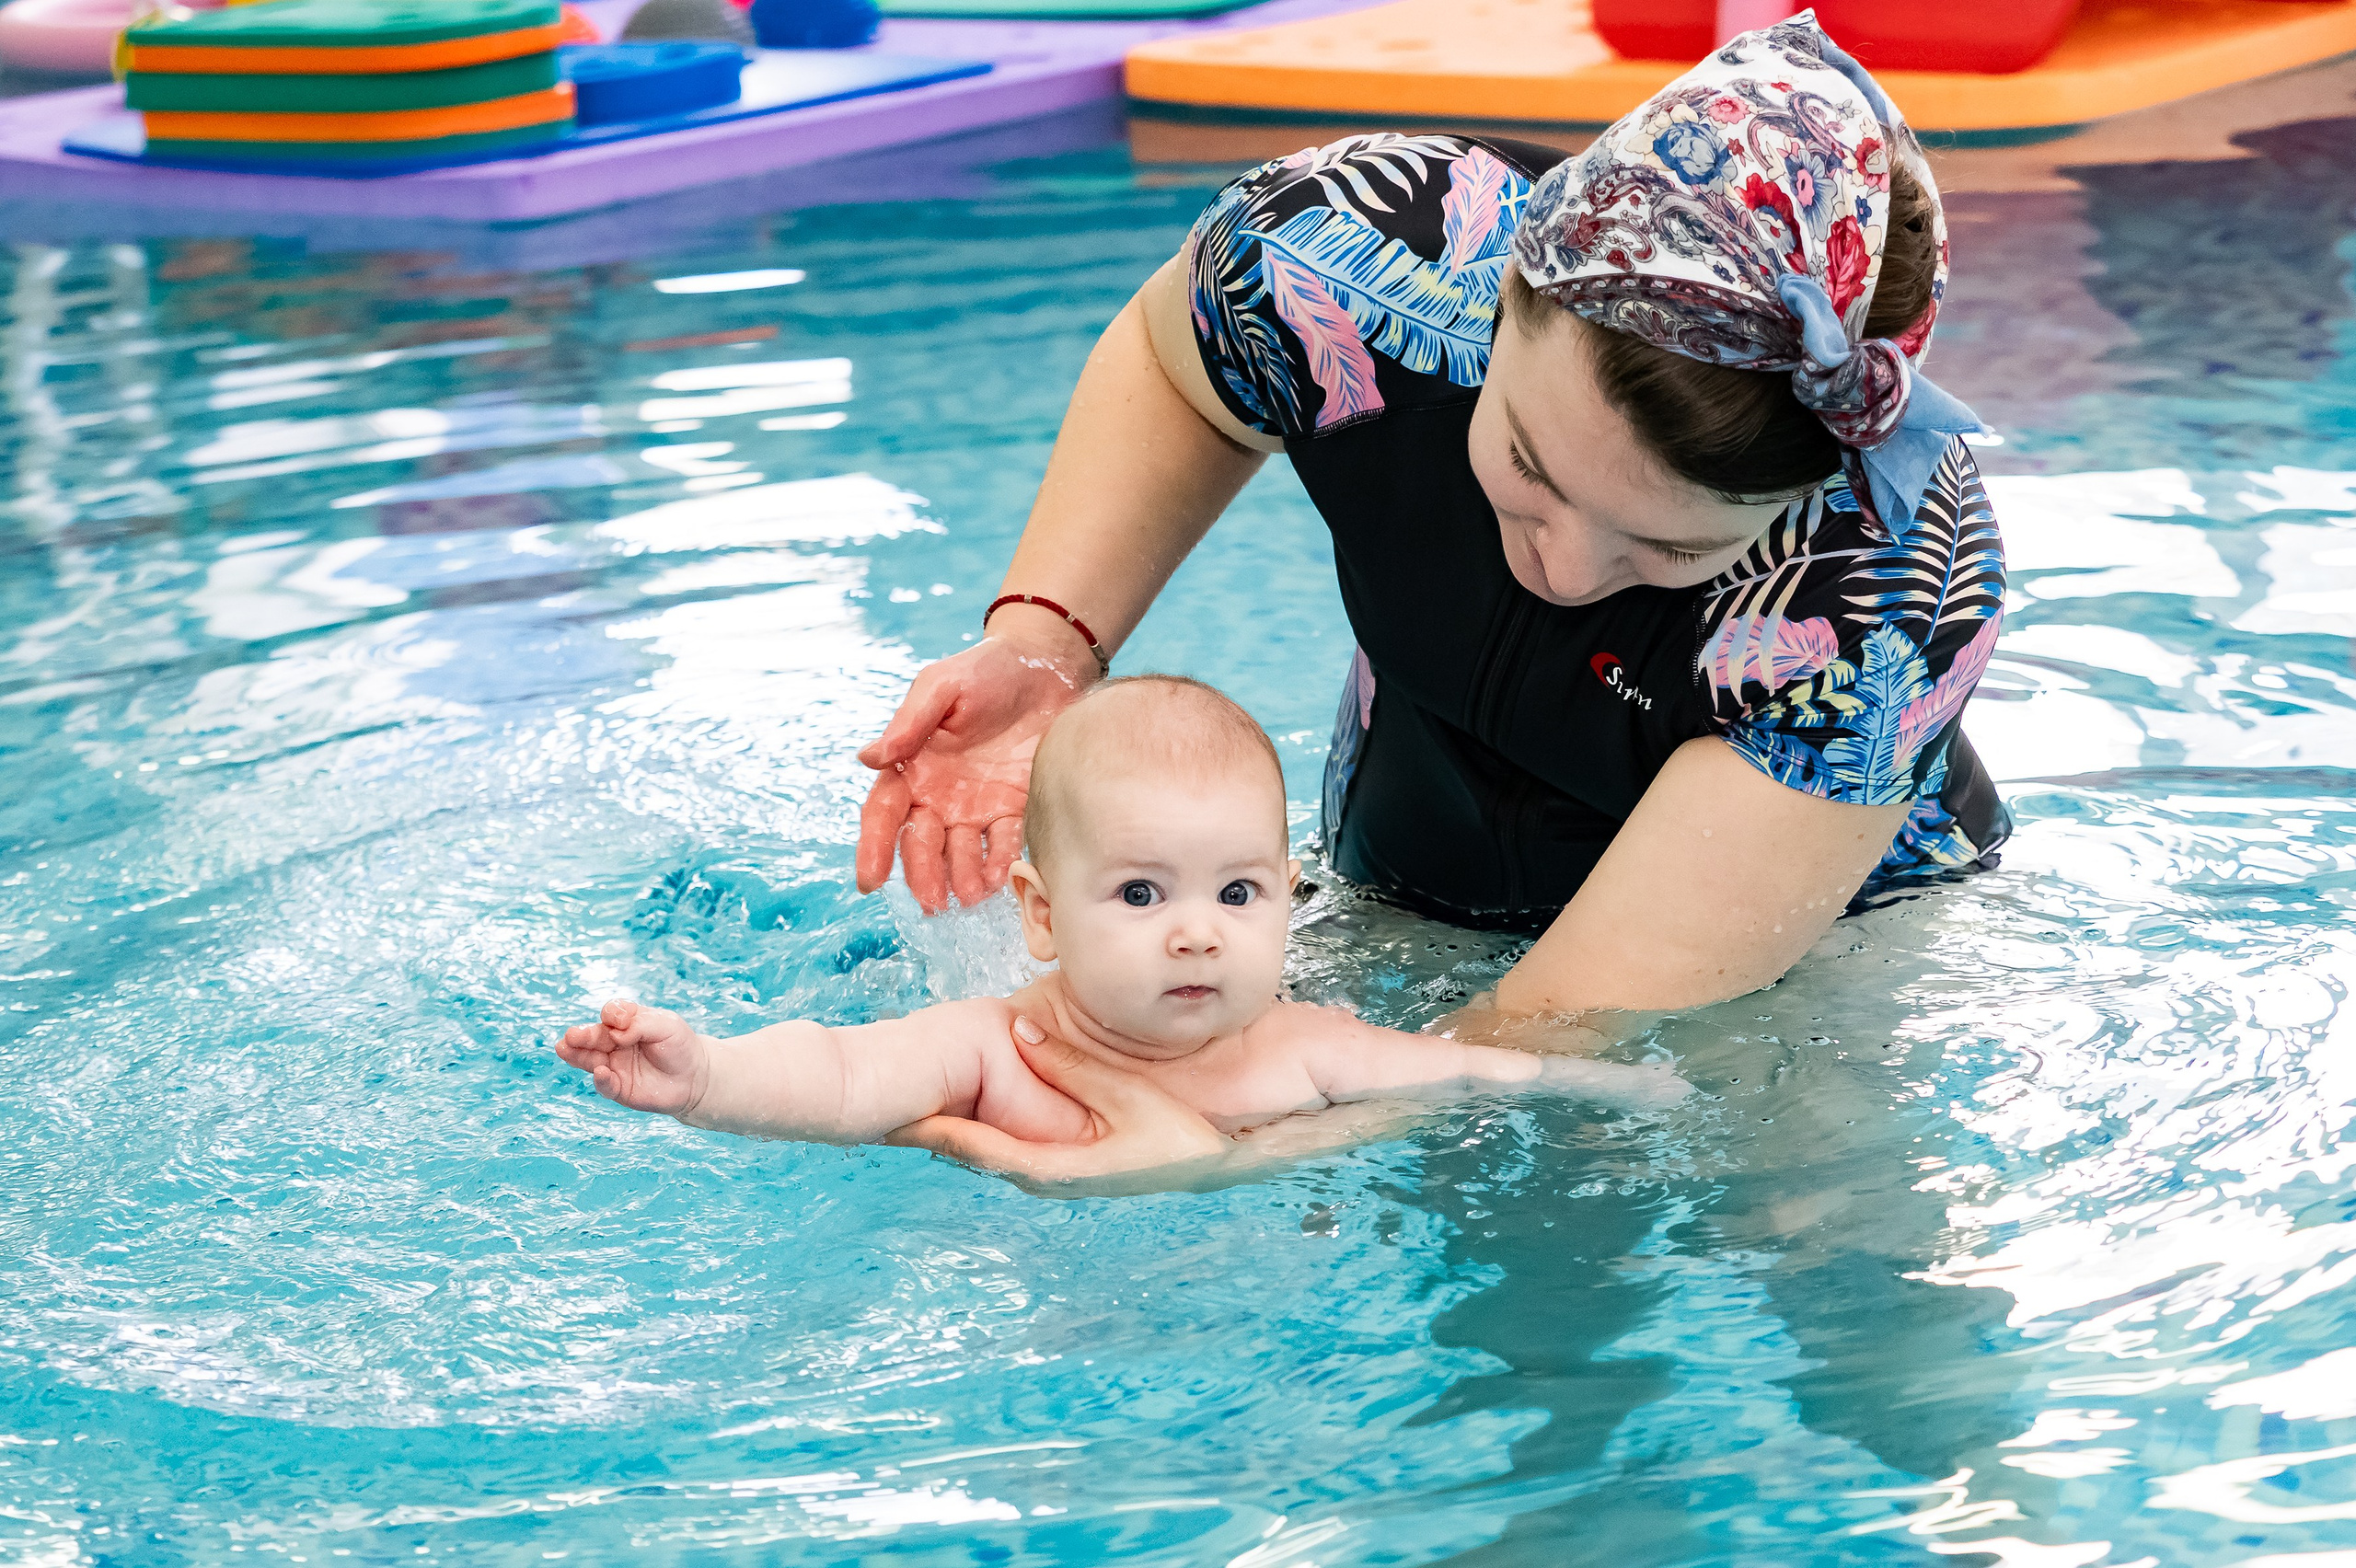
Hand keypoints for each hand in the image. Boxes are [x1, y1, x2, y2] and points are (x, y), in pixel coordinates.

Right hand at [554, 998, 710, 1116]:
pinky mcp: (619, 1088)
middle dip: (582, 1035)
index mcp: (626, 1023)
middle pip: (594, 1037)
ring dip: (576, 1055)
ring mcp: (614, 1066)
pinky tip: (600, 1072)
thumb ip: (640, 1024)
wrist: (695, 1077)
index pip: (611, 1015)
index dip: (612, 1016)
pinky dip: (601, 1079)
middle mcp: (615, 1043)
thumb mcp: (667, 1025)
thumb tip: (616, 1033)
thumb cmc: (680, 1046)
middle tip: (570, 1036)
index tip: (619, 1021)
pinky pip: (605, 1085)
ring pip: (590, 1060)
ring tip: (564, 1049)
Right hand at [855, 628, 1093, 912]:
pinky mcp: (1015, 807)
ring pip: (960, 853)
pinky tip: (999, 879)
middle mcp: (939, 793)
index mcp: (913, 766)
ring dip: (961, 878)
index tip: (870, 881)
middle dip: (923, 875)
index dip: (874, 847)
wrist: (1046, 666)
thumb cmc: (986, 670)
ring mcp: (977, 804)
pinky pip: (1004, 842)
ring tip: (969, 896)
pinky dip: (999, 862)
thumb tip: (868, 760)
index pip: (884, 814)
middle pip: (921, 843)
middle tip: (933, 902)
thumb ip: (909, 723)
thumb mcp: (942, 687)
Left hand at [885, 1016, 1229, 1188]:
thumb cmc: (1180, 1139)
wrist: (1217, 1171)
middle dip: (933, 1129)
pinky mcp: (1066, 1168)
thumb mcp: (1127, 1097)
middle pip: (975, 1153)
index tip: (898, 1113)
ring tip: (912, 1107)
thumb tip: (1020, 1031)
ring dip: (955, 1130)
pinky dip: (985, 1129)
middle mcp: (1047, 1178)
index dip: (937, 1130)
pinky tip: (966, 1113)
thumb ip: (1071, 1066)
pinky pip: (1013, 1148)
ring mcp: (1055, 1176)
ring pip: (991, 1151)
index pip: (981, 1149)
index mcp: (1057, 1168)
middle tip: (887, 1107)